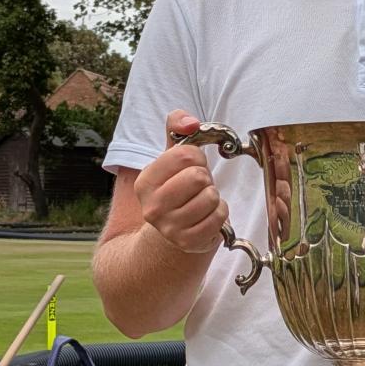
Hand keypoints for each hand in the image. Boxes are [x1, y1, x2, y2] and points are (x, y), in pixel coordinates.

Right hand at [134, 110, 229, 253]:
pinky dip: (219, 212)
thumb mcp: (171, 155)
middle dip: (205, 177)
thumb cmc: (176, 186)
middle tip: (197, 186)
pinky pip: (219, 217)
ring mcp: (170, 228)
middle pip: (198, 177)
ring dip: (213, 195)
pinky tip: (206, 215)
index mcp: (145, 182)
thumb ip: (177, 126)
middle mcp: (152, 207)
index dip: (196, 157)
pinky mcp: (189, 242)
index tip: (191, 166)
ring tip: (200, 200)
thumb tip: (190, 123)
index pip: (184, 155)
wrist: (172, 230)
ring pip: (211, 197)